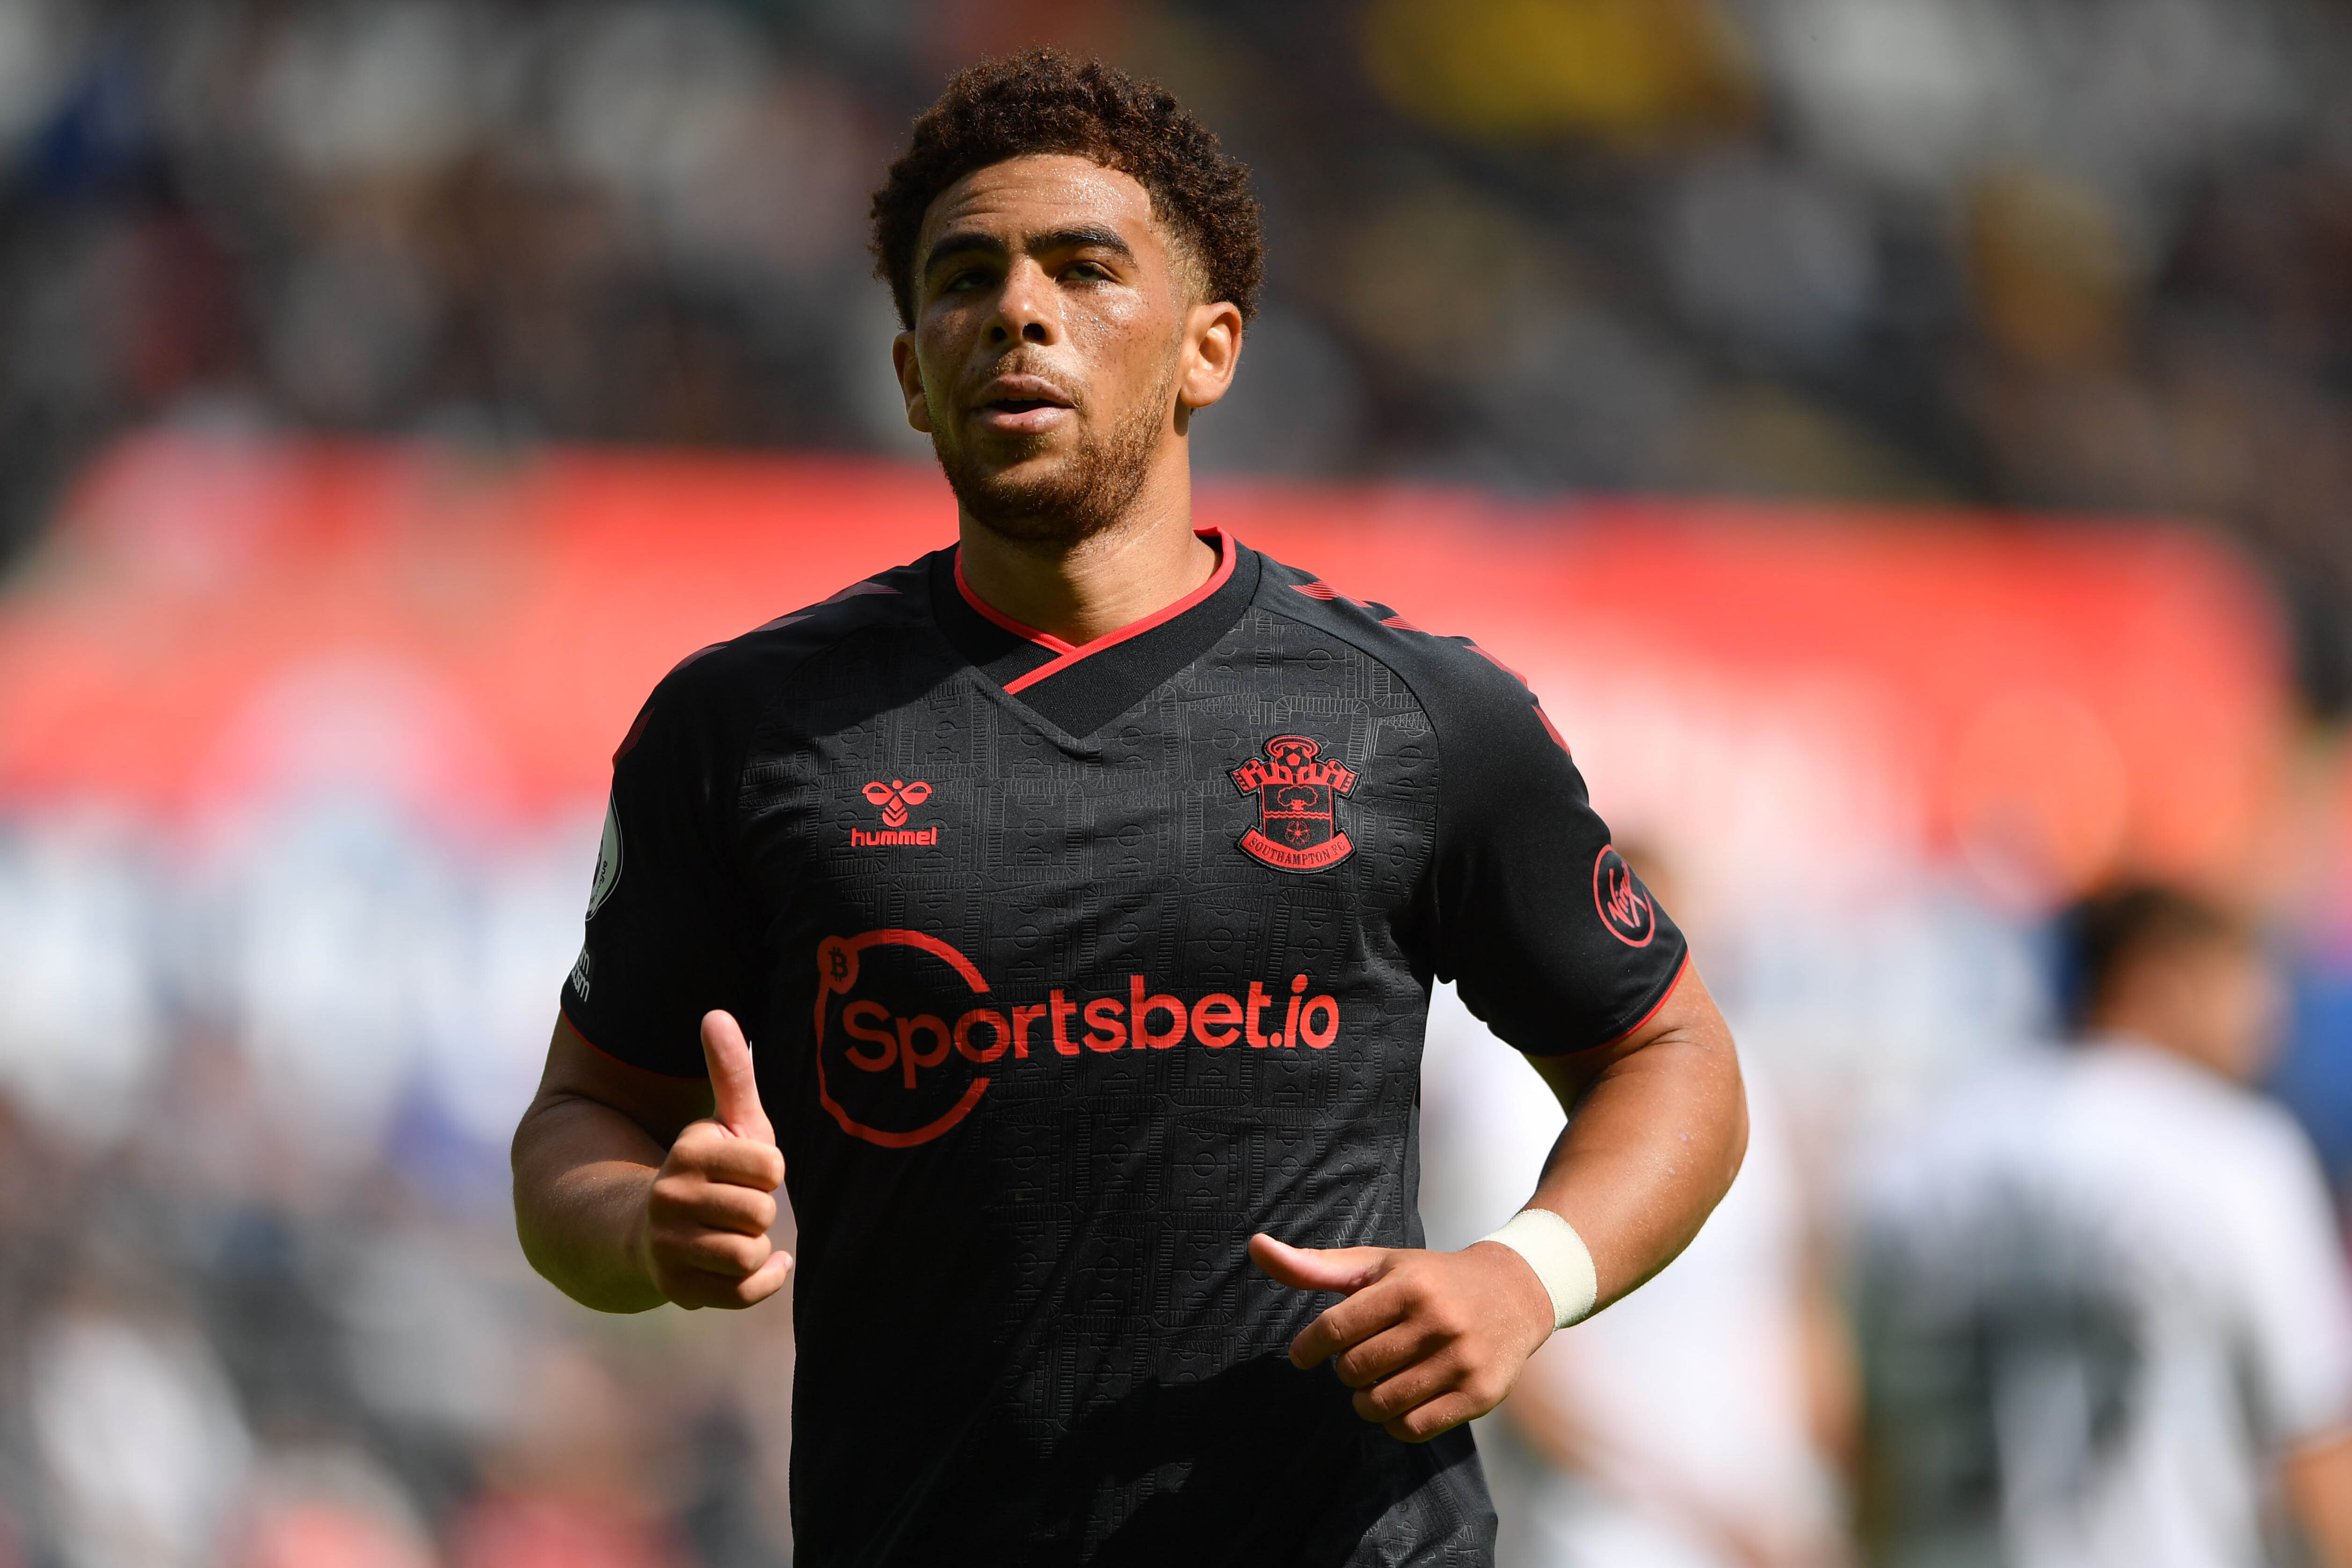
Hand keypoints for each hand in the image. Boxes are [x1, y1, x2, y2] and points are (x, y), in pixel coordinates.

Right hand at [640, 1010, 790, 1309]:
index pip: (771, 1168)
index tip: (746, 1170)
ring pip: (750, 1254)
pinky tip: (759, 1263)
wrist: (649, 1227)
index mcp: (689, 1151)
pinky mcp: (677, 1288)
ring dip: (755, 1246)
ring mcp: (669, 1246)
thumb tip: (717, 1013)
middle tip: (735, 1203)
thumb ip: (730, 1071)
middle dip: (759, 1210)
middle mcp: (670, 1198)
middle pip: (762, 1213)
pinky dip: (763, 1281)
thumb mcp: (723, 1120)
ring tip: (732, 1231)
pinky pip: (744, 1293)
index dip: (768, 1171)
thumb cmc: (708, 1169)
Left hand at [1249, 1232, 1554, 1441]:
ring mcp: (1462, 1360)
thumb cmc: (1429, 1279)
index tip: (1303, 1355)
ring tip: (1377, 1381)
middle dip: (1345, 1370)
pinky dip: (1396, 1421)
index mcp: (1408, 1285)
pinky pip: (1413, 1428)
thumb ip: (1314, 1265)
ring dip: (1366, 1400)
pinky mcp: (1480, 1395)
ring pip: (1381, 1404)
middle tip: (1359, 1358)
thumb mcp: (1376, 1265)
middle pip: (1355, 1370)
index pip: (1335, 1329)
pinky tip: (1402, 1400)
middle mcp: (1438, 1321)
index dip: (1308, 1348)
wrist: (1514, 1292)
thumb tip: (1254, 1246)